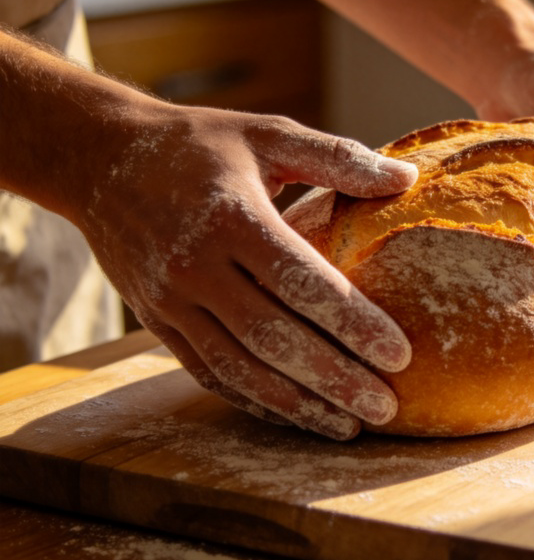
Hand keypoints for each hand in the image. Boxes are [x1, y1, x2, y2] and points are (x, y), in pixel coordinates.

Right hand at [79, 104, 417, 439]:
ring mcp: (170, 300)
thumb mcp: (268, 133)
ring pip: (238, 367)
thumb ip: (337, 157)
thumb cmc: (200, 143)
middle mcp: (195, 266)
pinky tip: (294, 416)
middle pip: (272, 337)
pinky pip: (208, 371)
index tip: (399, 353)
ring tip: (349, 426)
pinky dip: (252, 400)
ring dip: (295, 404)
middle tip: (385, 407)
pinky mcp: (157, 321)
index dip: (351, 322)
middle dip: (333, 379)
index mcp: (231, 216)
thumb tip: (407, 178)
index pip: (300, 281)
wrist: (100, 158)